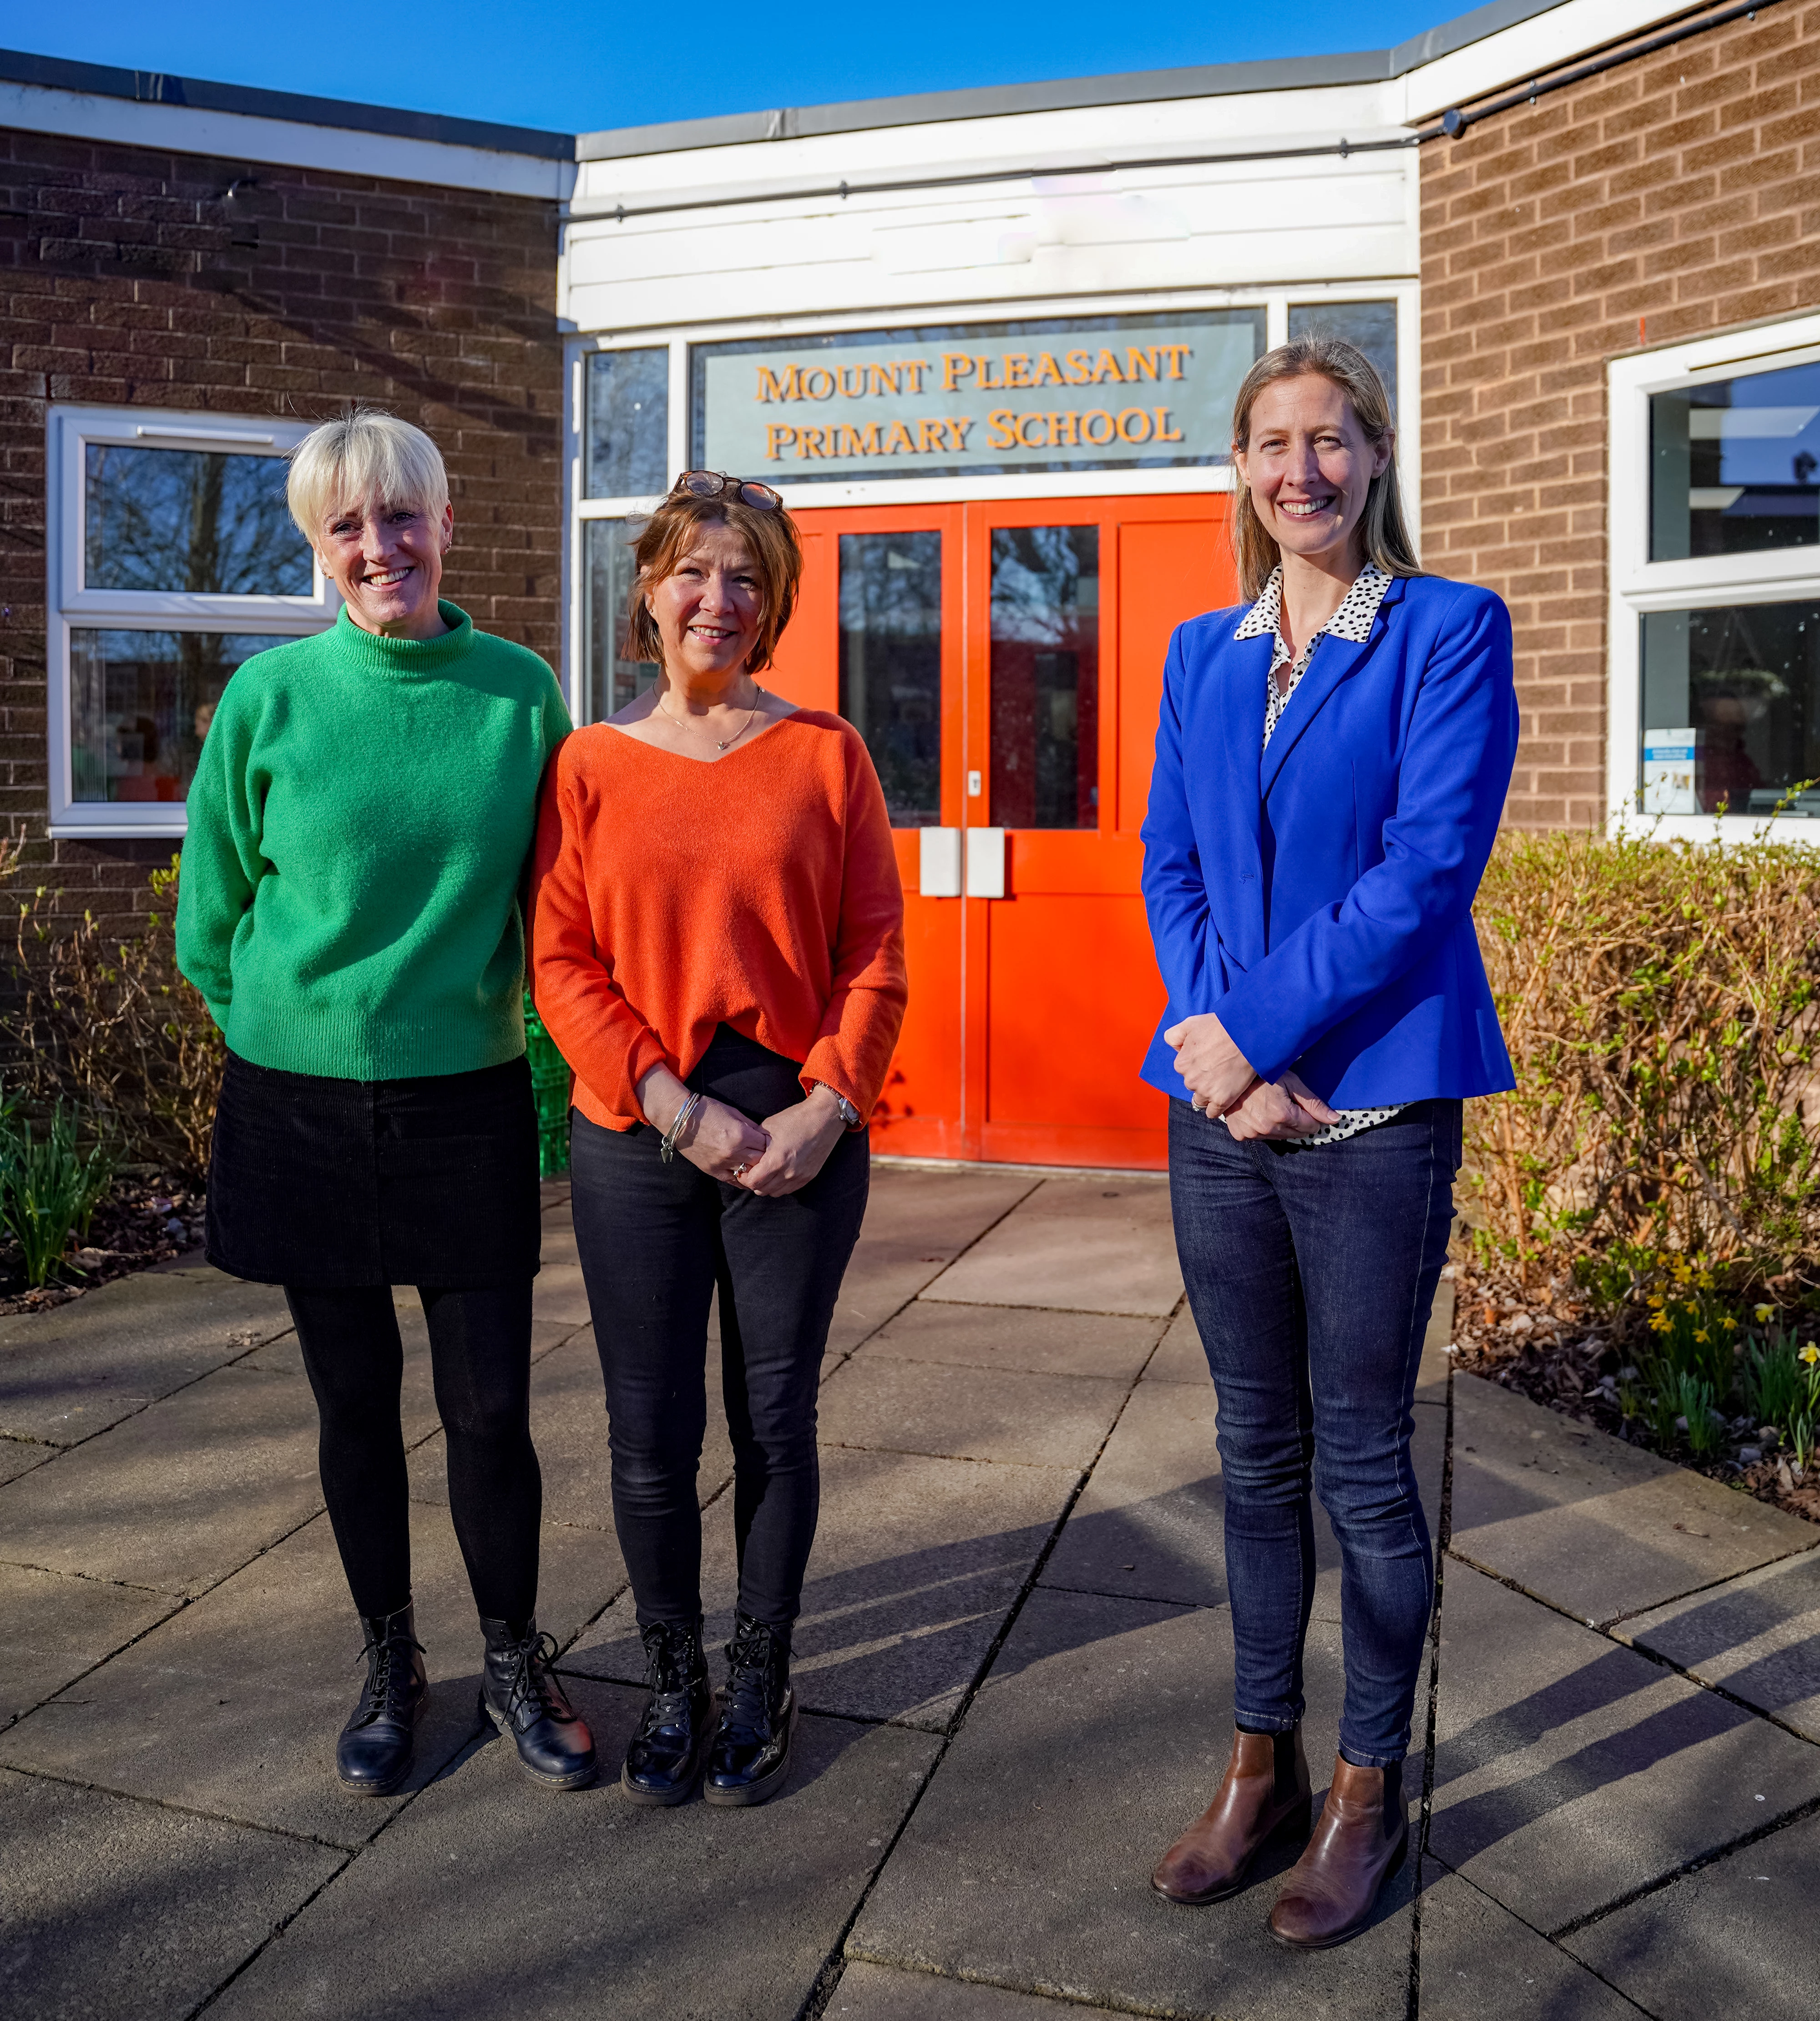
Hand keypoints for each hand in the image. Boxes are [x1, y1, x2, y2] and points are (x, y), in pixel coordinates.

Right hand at [637, 1064, 768, 1182]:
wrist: (680, 1119)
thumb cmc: (707, 1110)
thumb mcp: (733, 1113)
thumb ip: (751, 1126)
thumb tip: (765, 1136)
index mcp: (740, 1135)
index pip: (766, 1145)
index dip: (769, 1143)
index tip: (769, 1142)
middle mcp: (733, 1152)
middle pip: (760, 1161)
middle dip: (764, 1157)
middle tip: (766, 1154)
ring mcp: (722, 1163)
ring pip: (748, 1173)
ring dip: (753, 1168)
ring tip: (757, 1165)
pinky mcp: (713, 1171)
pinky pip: (733, 1180)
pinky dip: (741, 1178)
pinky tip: (746, 1175)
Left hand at [735, 1084, 847, 1196]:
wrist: (824, 1118)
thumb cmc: (796, 1118)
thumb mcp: (769, 1126)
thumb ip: (755, 1144)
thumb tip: (744, 1153)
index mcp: (776, 1160)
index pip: (752, 1182)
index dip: (744, 1176)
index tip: (744, 1169)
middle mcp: (788, 1173)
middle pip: (762, 1190)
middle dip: (754, 1182)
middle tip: (753, 1170)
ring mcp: (799, 1177)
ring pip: (775, 1193)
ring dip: (767, 1185)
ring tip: (766, 1172)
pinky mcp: (808, 1177)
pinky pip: (789, 1190)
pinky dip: (780, 1185)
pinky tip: (779, 1173)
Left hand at [1163, 1012, 1258, 1116]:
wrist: (1247, 1036)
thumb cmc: (1220, 1027)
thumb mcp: (1190, 1023)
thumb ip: (1174, 1036)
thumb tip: (1175, 1049)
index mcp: (1181, 1064)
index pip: (1184, 1069)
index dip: (1196, 1063)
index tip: (1209, 1058)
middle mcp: (1190, 1080)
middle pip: (1193, 1084)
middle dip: (1202, 1078)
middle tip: (1219, 1067)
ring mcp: (1206, 1092)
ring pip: (1202, 1098)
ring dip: (1209, 1093)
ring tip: (1224, 1080)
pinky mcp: (1222, 1100)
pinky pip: (1213, 1112)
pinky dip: (1216, 1107)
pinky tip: (1223, 1098)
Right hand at [1222, 1071, 1340, 1142]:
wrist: (1230, 1074)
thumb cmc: (1263, 1074)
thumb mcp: (1292, 1083)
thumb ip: (1314, 1104)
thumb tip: (1335, 1119)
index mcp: (1282, 1114)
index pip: (1310, 1127)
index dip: (1310, 1116)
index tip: (1303, 1105)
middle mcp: (1267, 1127)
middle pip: (1296, 1134)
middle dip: (1297, 1122)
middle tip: (1287, 1104)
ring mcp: (1252, 1133)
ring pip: (1279, 1137)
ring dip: (1281, 1126)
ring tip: (1271, 1107)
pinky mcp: (1240, 1135)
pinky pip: (1261, 1137)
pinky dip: (1263, 1128)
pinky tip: (1258, 1113)